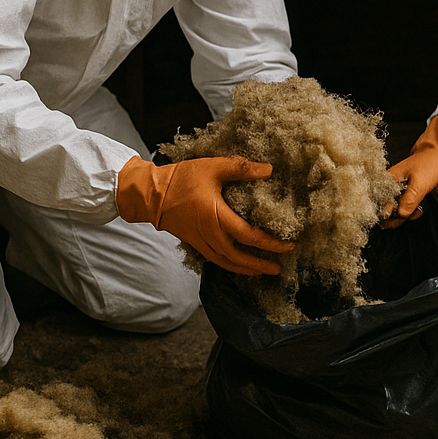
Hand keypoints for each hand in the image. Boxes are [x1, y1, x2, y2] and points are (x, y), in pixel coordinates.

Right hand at [116, 156, 293, 275]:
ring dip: (245, 269)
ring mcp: (201, 241)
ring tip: (261, 271)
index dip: (270, 243)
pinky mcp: (194, 242)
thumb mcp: (213, 167)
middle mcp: (209, 234)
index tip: (287, 246)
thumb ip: (241, 168)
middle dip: (260, 264)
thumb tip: (269, 169)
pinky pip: (216, 259)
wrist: (150, 194)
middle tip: (278, 267)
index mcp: (216, 217)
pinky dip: (230, 264)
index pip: (249, 236)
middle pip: (239, 258)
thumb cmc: (180, 179)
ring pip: (226, 263)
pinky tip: (238, 264)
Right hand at [383, 112, 437, 226]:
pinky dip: (411, 214)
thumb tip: (401, 215)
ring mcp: (398, 192)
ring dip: (405, 216)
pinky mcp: (407, 196)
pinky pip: (404, 210)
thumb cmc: (431, 164)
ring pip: (395, 212)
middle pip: (384, 210)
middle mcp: (389, 187)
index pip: (377, 202)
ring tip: (416, 211)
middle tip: (409, 215)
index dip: (385, 213)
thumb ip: (409, 200)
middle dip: (396, 217)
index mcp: (387, 180)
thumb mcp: (419, 184)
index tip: (398, 216)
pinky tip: (418, 210)